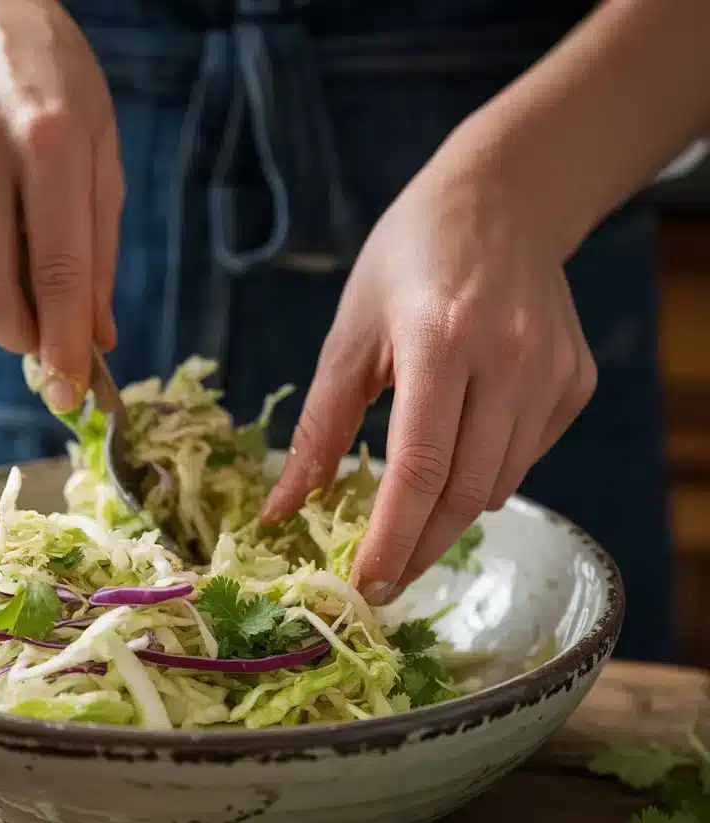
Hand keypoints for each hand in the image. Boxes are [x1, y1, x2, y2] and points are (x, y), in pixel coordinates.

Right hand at [0, 0, 122, 410]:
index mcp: (48, 139)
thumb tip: (96, 339)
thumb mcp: (104, 160)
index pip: (57, 269)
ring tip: (21, 264)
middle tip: (44, 346)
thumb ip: (100, 254)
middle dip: (21, 337)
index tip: (71, 389)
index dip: (64, 341)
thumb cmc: (60, 94)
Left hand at [262, 144, 596, 602]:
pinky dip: (484, 475)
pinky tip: (458, 451)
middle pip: (465, 493)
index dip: (392, 538)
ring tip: (409, 513)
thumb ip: (316, 430)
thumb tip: (282, 511)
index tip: (364, 585)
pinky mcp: (575, 382)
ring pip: (498, 486)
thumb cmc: (406, 262)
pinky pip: (524, 459)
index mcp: (441, 341)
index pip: (420, 468)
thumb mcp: (347, 337)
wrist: (501, 201)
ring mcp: (551, 373)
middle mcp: (508, 359)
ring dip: (447, 514)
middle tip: (380, 579)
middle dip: (419, 548)